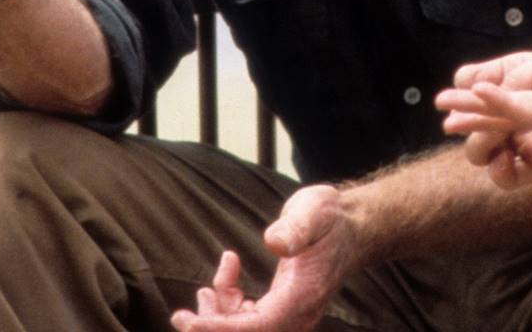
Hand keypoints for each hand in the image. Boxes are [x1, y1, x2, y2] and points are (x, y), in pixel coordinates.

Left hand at [171, 185, 361, 331]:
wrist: (351, 228)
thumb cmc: (330, 218)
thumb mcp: (314, 211)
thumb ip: (295, 228)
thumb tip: (273, 242)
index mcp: (303, 297)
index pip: (257, 327)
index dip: (220, 328)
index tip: (189, 322)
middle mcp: (297, 315)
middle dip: (212, 328)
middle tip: (180, 315)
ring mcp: (289, 315)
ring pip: (245, 331)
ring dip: (217, 318)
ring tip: (205, 290)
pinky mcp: (281, 310)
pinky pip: (248, 320)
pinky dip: (229, 305)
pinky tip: (224, 278)